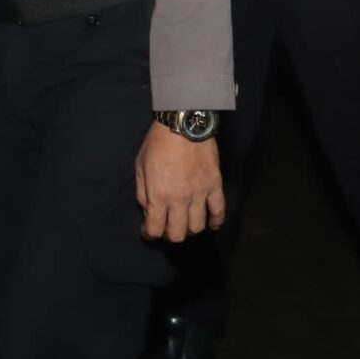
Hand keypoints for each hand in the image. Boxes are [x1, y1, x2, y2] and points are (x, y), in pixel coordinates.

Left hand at [135, 126, 225, 242]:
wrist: (184, 123)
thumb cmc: (157, 143)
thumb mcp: (140, 166)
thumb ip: (142, 192)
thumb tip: (148, 210)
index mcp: (158, 195)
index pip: (155, 230)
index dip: (149, 235)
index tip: (148, 231)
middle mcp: (180, 200)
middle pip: (177, 234)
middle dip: (169, 235)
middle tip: (167, 226)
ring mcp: (200, 194)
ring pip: (197, 227)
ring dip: (189, 229)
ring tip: (185, 221)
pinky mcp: (215, 185)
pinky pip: (219, 211)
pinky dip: (215, 221)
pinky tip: (211, 223)